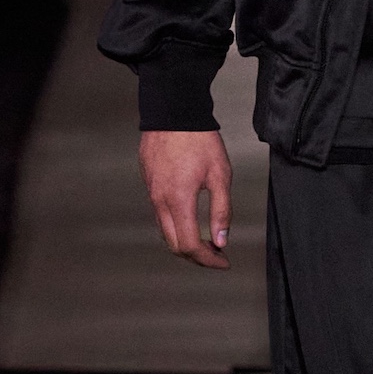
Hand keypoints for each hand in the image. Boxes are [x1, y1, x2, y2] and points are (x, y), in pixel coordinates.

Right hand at [140, 129, 232, 267]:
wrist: (173, 112)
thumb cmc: (198, 139)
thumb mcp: (220, 175)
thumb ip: (222, 210)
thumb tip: (222, 239)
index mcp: (179, 200)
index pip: (190, 245)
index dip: (208, 260)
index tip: (223, 261)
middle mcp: (160, 200)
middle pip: (174, 244)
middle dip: (196, 257)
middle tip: (216, 255)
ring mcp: (152, 192)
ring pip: (165, 231)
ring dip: (185, 242)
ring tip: (206, 240)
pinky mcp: (149, 184)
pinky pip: (159, 214)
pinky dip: (175, 225)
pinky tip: (190, 219)